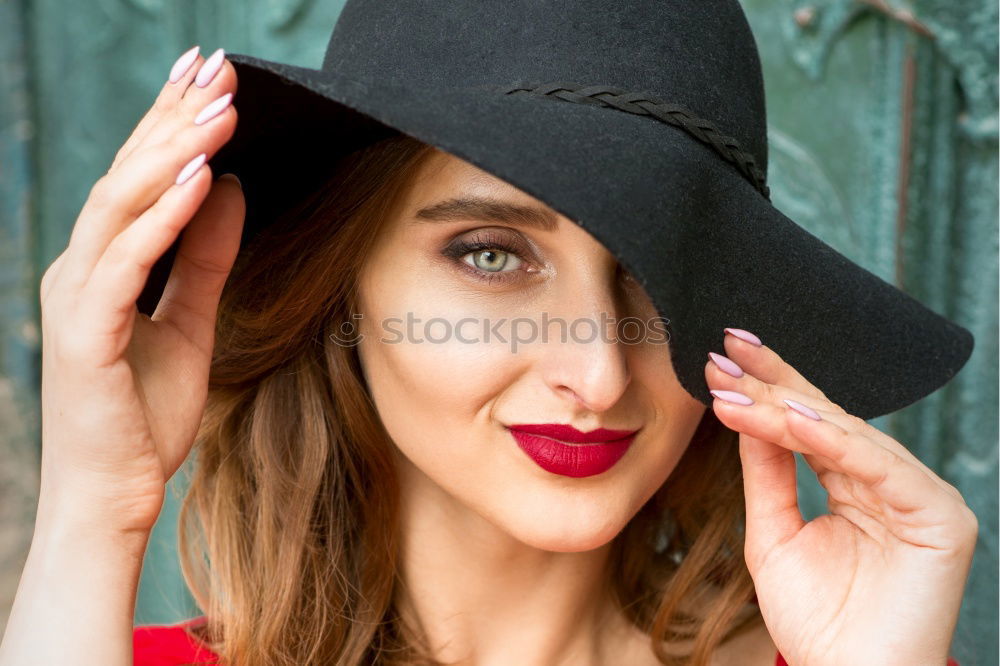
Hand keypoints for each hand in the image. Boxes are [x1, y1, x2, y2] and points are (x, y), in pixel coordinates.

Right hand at [37, 47, 243, 535]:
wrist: (114, 494)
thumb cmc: (144, 415)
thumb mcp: (192, 322)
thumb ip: (205, 257)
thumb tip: (228, 188)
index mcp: (104, 266)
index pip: (140, 178)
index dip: (171, 123)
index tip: (209, 76)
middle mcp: (82, 270)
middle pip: (127, 176)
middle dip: (172, 118)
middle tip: (217, 68)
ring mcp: (77, 299)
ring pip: (121, 206)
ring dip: (170, 152)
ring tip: (217, 108)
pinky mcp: (85, 334)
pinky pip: (125, 263)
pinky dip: (161, 217)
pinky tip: (197, 178)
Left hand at [705, 329, 977, 665]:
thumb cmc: (816, 618)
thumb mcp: (774, 532)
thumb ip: (766, 473)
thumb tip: (743, 411)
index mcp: (856, 483)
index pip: (808, 422)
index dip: (767, 388)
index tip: (721, 358)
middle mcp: (890, 481)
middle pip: (827, 416)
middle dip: (772, 383)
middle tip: (726, 351)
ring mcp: (918, 495)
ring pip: (846, 434)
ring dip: (787, 407)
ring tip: (739, 386)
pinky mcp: (940, 515)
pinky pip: (880, 466)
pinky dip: (834, 440)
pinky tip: (792, 417)